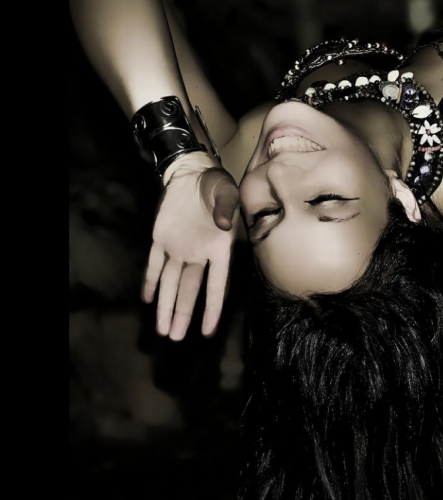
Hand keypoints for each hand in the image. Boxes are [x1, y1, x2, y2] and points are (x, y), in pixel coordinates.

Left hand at [142, 152, 238, 340]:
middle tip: (175, 338)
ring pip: (170, 282)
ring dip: (165, 305)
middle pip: (188, 290)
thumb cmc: (216, 185)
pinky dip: (149, 281)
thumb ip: (226, 208)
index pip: (215, 285)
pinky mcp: (160, 239)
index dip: (211, 309)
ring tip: (163, 330)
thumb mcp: (226, 192)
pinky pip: (153, 264)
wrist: (193, 173)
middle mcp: (197, 254)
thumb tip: (223, 224)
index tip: (207, 331)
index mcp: (217, 248)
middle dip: (182, 314)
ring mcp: (177, 248)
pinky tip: (147, 300)